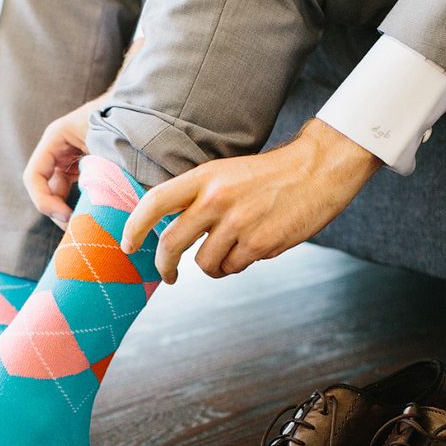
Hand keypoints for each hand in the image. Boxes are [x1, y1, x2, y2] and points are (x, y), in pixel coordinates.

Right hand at [22, 93, 109, 228]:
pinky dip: (79, 204)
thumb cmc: (121, 118)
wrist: (137, 104)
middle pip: (43, 188)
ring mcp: (66, 158)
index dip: (44, 202)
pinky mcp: (79, 166)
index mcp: (55, 139)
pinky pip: (70, 190)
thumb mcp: (108, 145)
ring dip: (68, 210)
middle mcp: (56, 149)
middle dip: (56, 211)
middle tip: (78, 229)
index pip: (34, 177)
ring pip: (56, 192)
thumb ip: (102, 172)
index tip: (67, 217)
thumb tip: (108, 207)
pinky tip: (95, 215)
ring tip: (87, 226)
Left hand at [121, 119, 382, 282]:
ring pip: (205, 264)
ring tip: (230, 252)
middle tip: (168, 274)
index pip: (155, 202)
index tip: (128, 245)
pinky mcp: (259, 244)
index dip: (134, 226)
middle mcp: (216, 199)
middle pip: (171, 243)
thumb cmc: (270, 175)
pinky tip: (253, 248)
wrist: (317, 170)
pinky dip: (238, 265)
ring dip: (213, 266)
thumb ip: (199, 197)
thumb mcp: (226, 173)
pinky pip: (233, 268)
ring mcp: (237, 223)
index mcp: (204, 177)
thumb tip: (173, 232)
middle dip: (164, 265)